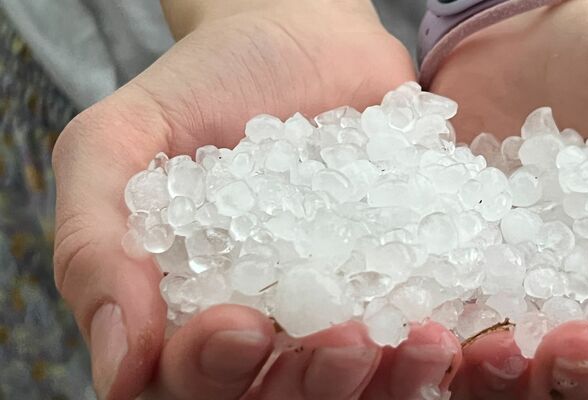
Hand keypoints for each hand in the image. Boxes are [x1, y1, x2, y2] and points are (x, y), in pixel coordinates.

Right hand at [53, 1, 463, 398]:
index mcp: (194, 314)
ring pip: (365, 379)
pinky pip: (427, 322)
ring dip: (392, 377)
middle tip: (345, 339)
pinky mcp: (408, 275)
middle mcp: (273, 327)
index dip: (216, 369)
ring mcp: (346, 306)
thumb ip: (95, 243)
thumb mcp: (117, 144)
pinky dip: (444, 338)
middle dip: (313, 381)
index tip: (241, 325)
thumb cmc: (201, 86)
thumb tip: (117, 371)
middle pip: (288, 393)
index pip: (196, 378)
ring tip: (421, 339)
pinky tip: (456, 323)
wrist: (299, 37)